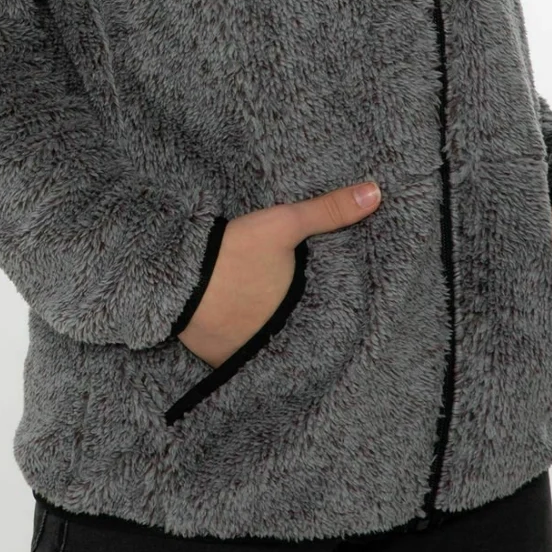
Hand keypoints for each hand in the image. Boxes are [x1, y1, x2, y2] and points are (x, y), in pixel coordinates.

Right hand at [178, 180, 383, 365]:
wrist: (174, 278)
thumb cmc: (234, 253)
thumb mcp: (284, 224)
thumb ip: (329, 210)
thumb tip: (377, 193)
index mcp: (296, 317)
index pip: (326, 320)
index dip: (332, 312)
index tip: (337, 306)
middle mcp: (274, 345)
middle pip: (296, 335)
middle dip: (300, 323)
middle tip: (301, 309)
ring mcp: (243, 356)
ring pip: (267, 348)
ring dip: (270, 336)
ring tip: (272, 318)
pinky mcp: (217, 359)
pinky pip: (239, 354)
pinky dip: (243, 342)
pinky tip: (241, 327)